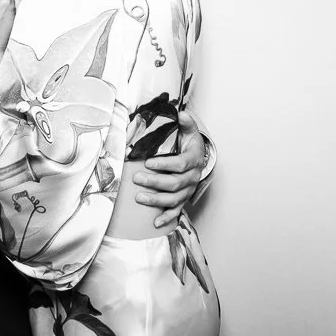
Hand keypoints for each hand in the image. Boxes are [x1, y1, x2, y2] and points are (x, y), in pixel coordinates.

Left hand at [132, 111, 207, 227]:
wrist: (198, 158)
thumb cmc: (189, 144)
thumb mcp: (189, 131)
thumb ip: (186, 122)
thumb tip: (182, 113)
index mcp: (193, 160)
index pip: (180, 164)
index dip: (164, 164)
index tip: (148, 162)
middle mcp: (192, 178)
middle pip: (174, 183)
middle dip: (155, 182)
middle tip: (137, 178)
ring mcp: (187, 190)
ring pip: (173, 199)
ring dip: (156, 200)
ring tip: (139, 197)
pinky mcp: (182, 199)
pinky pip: (176, 211)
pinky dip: (167, 218)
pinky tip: (155, 223)